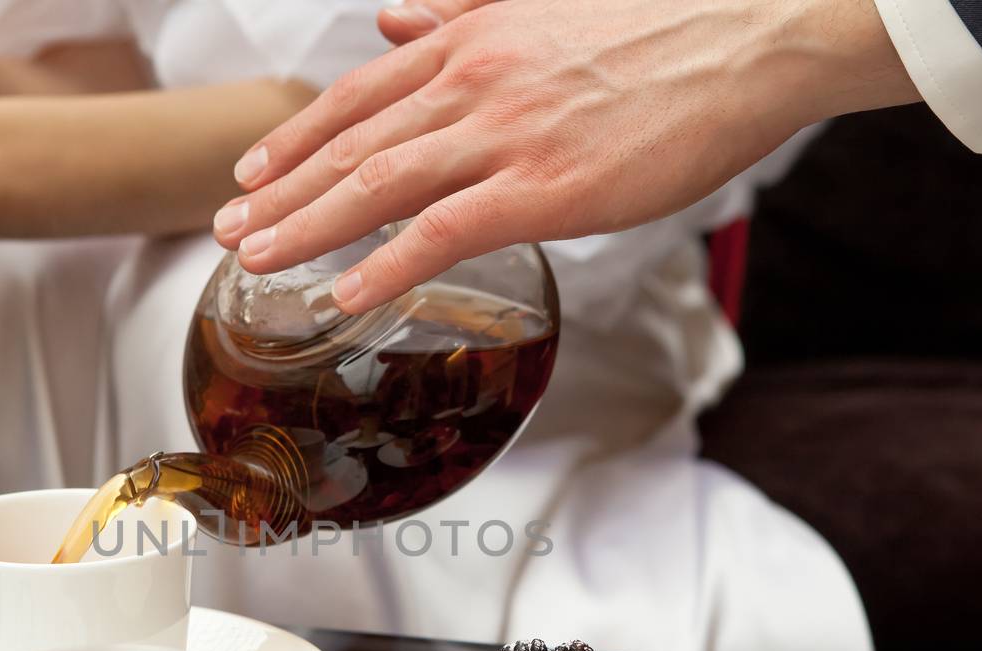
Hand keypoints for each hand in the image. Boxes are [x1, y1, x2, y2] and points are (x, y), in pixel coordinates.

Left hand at [213, 0, 917, 313]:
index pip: (359, 95)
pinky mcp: (544, 187)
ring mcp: (504, 134)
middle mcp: (472, 82)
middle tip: (229, 232)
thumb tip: (396, 17)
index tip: (254, 176)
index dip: (298, 140)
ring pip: (378, 187)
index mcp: (472, 41)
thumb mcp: (541, 4)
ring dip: (308, 229)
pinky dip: (387, 265)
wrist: (751, 34)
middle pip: (352, 145)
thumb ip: (460, 13)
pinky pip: (443, 232)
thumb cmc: (665, 27)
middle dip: (282, 194)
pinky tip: (345, 292)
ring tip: (257, 262)